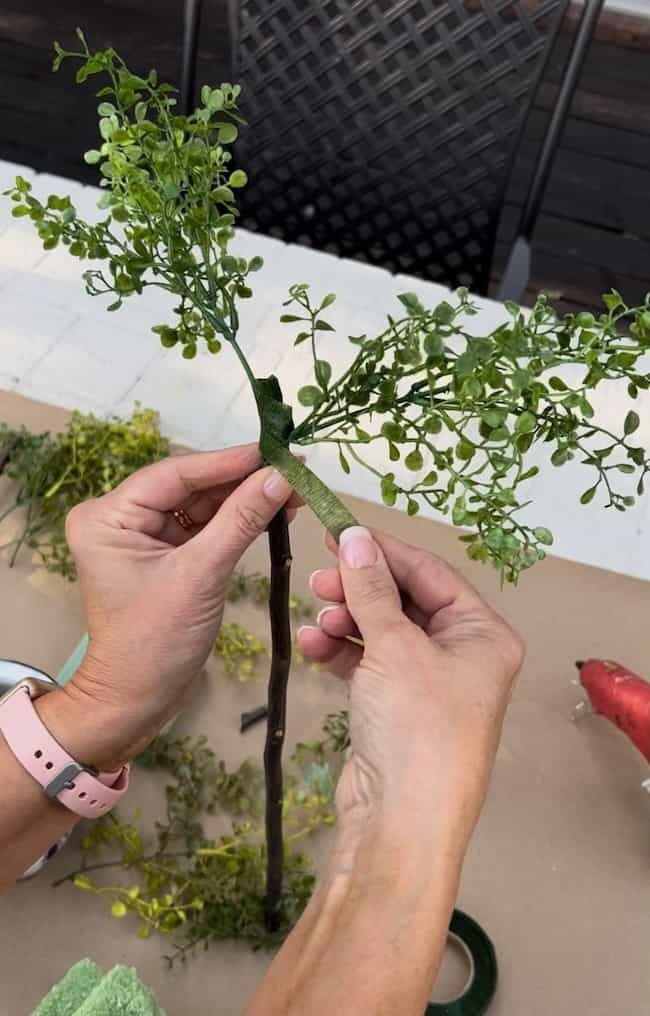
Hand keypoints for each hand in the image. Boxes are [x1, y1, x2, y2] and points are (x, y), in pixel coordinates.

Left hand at [47, 445, 297, 768]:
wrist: (136, 701)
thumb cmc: (155, 644)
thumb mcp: (200, 575)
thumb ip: (241, 520)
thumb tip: (281, 476)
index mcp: (107, 517)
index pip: (175, 474)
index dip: (228, 461)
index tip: (275, 450)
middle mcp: (119, 518)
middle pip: (190, 485)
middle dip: (243, 480)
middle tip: (294, 469)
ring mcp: (142, 536)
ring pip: (201, 504)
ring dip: (245, 499)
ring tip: (293, 490)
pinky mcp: (164, 554)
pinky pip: (205, 527)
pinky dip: (238, 521)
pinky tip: (273, 511)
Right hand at [298, 527, 523, 836]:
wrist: (400, 822)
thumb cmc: (417, 728)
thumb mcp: (394, 647)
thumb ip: (371, 588)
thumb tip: (355, 537)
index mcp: (483, 634)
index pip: (431, 573)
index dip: (384, 550)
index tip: (340, 532)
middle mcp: (462, 655)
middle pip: (405, 600)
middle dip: (360, 588)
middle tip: (319, 575)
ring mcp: (428, 683)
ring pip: (383, 631)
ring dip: (346, 619)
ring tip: (316, 616)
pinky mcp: (396, 707)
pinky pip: (368, 663)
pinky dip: (341, 651)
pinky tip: (313, 644)